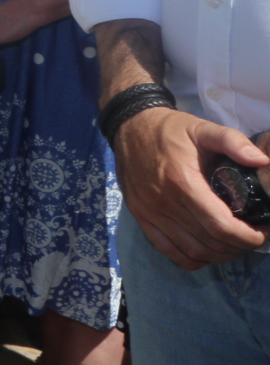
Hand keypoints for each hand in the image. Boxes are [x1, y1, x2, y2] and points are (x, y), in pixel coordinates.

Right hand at [115, 107, 268, 268]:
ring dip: (218, 255)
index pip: (220, 225)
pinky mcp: (140, 217)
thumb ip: (232, 141)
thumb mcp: (202, 129)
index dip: (246, 237)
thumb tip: (262, 160)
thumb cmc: (170, 130)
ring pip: (191, 251)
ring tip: (233, 245)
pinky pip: (168, 250)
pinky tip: (205, 253)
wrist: (130, 127)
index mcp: (182, 182)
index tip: (261, 234)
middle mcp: (163, 202)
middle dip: (238, 246)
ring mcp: (149, 212)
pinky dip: (191, 259)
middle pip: (208, 242)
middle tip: (252, 238)